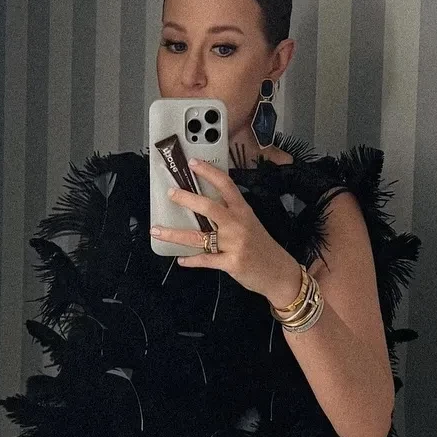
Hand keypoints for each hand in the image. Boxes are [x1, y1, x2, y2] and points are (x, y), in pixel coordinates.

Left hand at [150, 157, 302, 306]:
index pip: (226, 185)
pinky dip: (191, 260)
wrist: (279, 272)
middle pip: (209, 207)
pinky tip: (180, 259)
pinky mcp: (231, 263)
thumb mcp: (250, 224)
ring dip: (175, 234)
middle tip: (170, 193)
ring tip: (157, 231)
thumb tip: (202, 205)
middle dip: (187, 199)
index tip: (192, 163)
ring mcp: (234, 244)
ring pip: (199, 237)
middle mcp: (238, 225)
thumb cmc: (261, 247)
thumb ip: (230, 214)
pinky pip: (206, 260)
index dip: (209, 172)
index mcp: (243, 211)